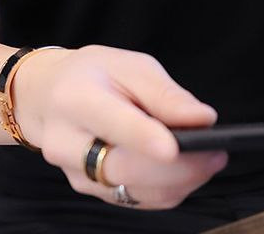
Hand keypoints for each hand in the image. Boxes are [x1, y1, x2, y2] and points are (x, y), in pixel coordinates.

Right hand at [11, 44, 228, 208]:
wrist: (45, 96)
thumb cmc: (93, 74)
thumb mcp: (129, 64)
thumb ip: (164, 93)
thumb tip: (203, 119)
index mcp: (77, 99)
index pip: (114, 124)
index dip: (146, 139)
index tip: (177, 146)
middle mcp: (68, 143)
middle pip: (127, 169)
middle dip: (179, 167)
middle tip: (218, 152)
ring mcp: (75, 174)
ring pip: (134, 191)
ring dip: (180, 181)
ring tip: (210, 159)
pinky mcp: (89, 191)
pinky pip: (135, 199)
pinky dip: (167, 190)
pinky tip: (187, 171)